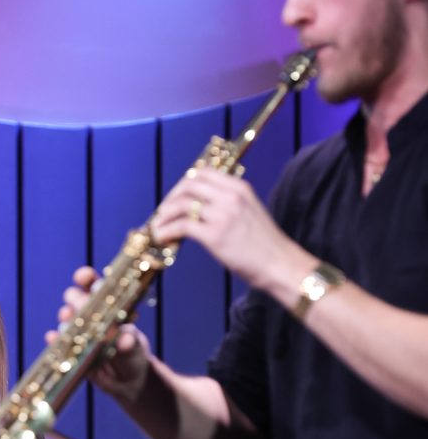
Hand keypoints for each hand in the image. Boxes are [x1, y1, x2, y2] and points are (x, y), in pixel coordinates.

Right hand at [48, 266, 151, 402]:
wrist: (127, 381)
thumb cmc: (135, 356)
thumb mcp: (135, 348)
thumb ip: (130, 344)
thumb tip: (124, 340)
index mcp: (107, 305)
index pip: (94, 284)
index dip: (86, 278)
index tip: (84, 277)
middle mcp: (90, 314)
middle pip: (75, 297)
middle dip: (75, 298)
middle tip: (79, 304)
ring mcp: (78, 331)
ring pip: (65, 317)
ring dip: (66, 316)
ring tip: (68, 319)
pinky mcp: (70, 349)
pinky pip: (58, 341)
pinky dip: (54, 339)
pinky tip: (53, 338)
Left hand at [150, 167, 292, 289]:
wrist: (280, 265)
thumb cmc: (265, 245)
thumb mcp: (249, 212)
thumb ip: (228, 204)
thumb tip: (198, 207)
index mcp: (239, 188)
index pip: (202, 173)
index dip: (183, 184)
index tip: (174, 197)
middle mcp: (230, 197)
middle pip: (189, 185)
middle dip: (170, 198)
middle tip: (162, 212)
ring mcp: (222, 215)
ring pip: (181, 204)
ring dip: (164, 215)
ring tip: (158, 227)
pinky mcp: (215, 236)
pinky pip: (181, 226)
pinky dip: (167, 231)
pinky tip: (162, 238)